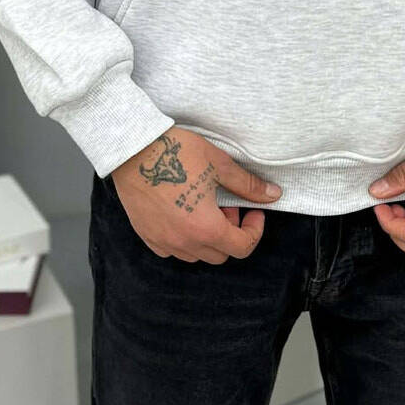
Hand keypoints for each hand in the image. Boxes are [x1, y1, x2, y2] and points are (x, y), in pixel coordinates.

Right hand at [112, 127, 281, 261]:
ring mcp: (163, 241)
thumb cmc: (175, 153)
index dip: (254, 230)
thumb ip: (247, 186)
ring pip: (196, 255)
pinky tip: (182, 213)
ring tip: (203, 207)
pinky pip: (172, 250)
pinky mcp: (146, 235)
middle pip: (220, 255)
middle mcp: (184, 242)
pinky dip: (184, 239)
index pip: (242, 247)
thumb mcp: (219, 165)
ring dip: (207, 238)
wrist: (132, 149)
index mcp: (206, 228)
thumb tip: (273, 195)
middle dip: (231, 233)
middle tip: (227, 204)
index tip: (253, 211)